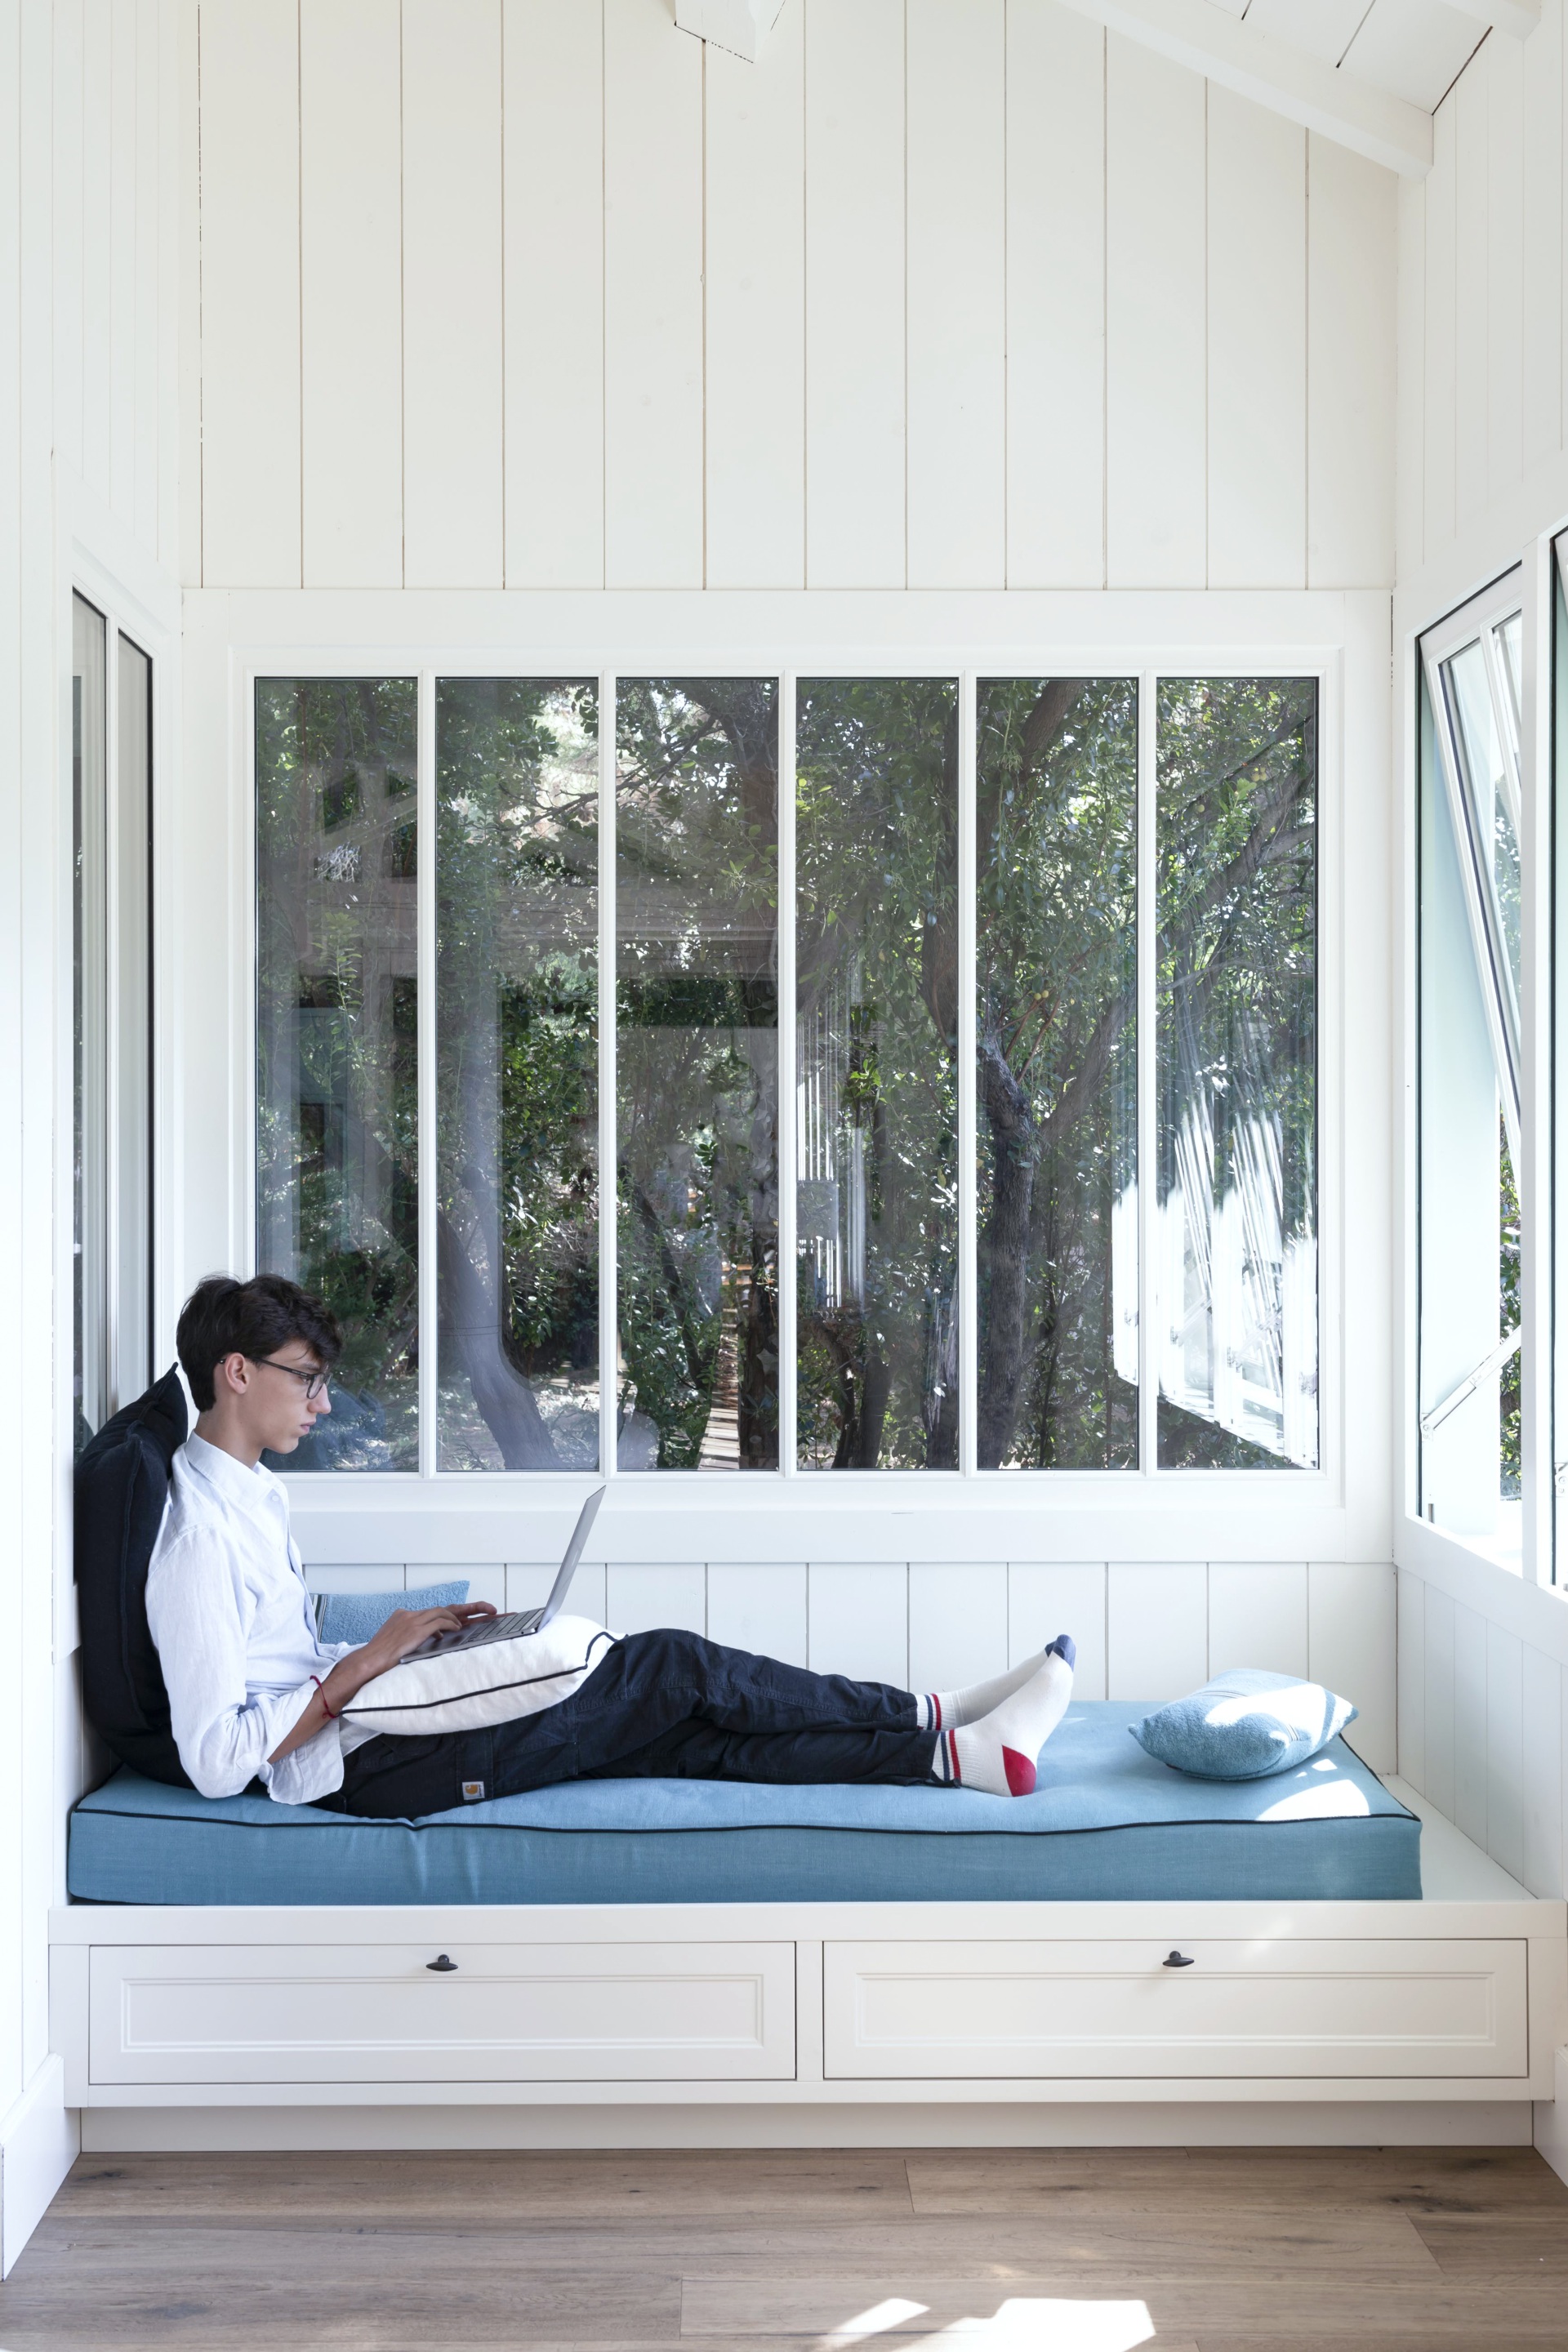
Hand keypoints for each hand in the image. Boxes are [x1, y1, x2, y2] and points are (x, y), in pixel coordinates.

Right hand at [269, 1601, 498, 1766]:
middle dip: (472, 1609)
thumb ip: (416, 1646)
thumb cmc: (378, 1665)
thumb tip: (435, 1647)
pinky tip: (459, 1631)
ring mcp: (412, 1620)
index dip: (456, 1617)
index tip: (472, 1619)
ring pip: (445, 1613)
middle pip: (446, 1609)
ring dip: (466, 1617)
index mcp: (405, 1619)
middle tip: (493, 1609)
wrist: (363, 1666)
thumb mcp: (399, 1652)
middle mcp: (409, 1615)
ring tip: (487, 1616)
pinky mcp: (414, 1628)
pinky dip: (451, 1625)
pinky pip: (439, 1622)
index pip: (436, 1615)